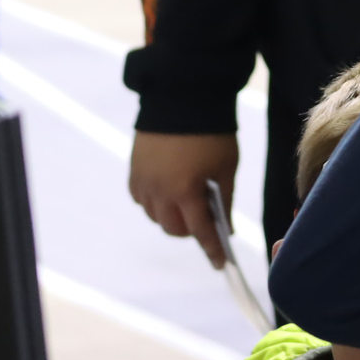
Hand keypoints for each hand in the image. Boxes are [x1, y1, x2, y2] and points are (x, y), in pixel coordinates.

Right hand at [128, 130, 238, 265]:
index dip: (212, 249)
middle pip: (174, 228)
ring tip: (187, 202)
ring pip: (155, 217)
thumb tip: (226, 228)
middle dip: (192, 229)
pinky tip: (168, 192)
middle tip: (207, 219)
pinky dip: (154, 203)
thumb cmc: (212, 131)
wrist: (182, 95)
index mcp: (185, 190)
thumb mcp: (226, 166)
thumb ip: (225, 200)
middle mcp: (159, 191)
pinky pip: (141, 200)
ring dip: (172, 217)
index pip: (200, 231)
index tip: (222, 264)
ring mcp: (143, 181)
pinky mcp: (133, 170)